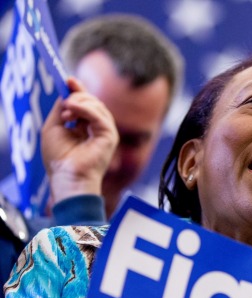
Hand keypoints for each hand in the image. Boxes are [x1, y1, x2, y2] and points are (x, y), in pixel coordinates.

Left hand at [41, 77, 118, 203]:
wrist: (67, 176)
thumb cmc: (59, 159)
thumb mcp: (54, 128)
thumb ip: (61, 110)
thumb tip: (67, 93)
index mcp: (87, 127)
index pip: (87, 103)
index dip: (79, 91)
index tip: (68, 80)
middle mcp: (99, 128)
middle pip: (93, 101)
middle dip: (77, 97)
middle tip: (64, 105)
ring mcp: (106, 132)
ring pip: (97, 105)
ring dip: (79, 104)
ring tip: (66, 114)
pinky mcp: (110, 135)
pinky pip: (99, 115)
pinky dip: (85, 109)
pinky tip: (72, 110)